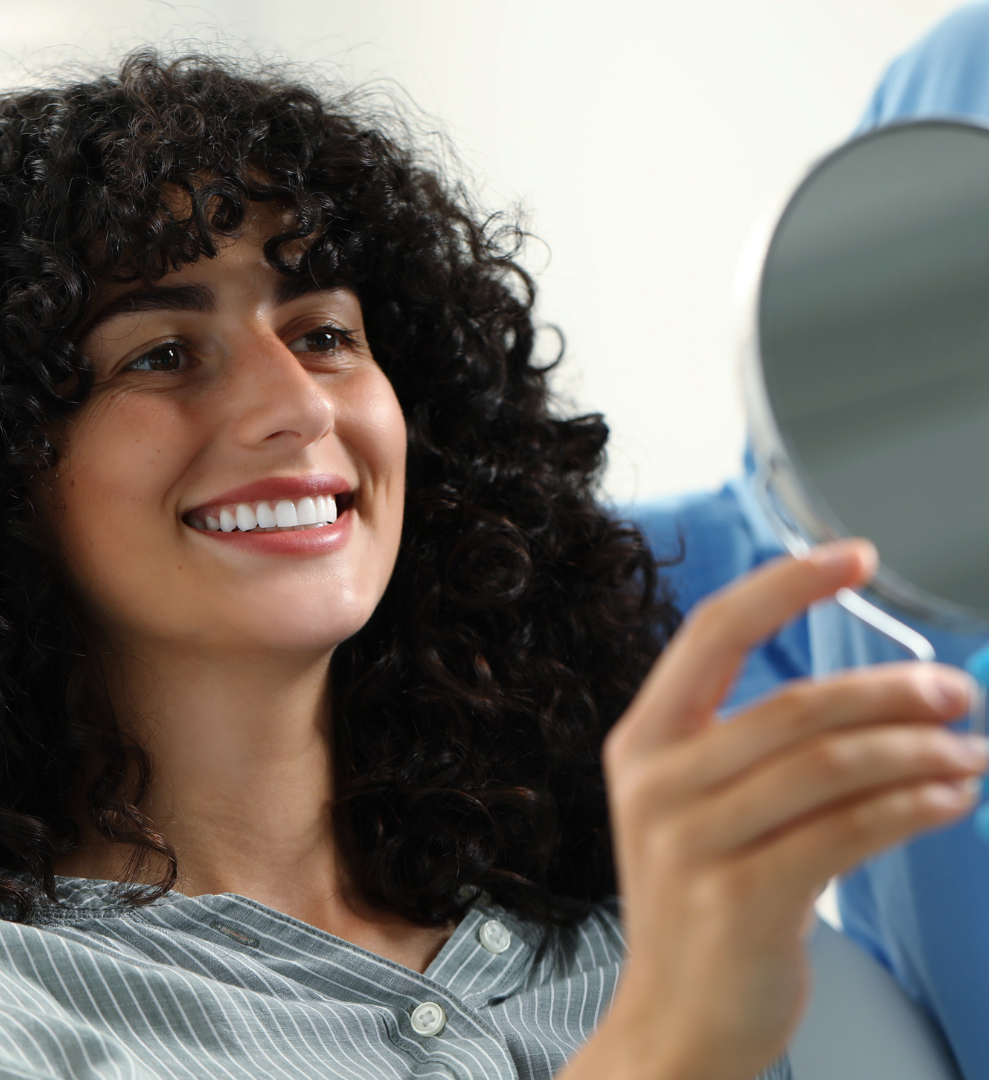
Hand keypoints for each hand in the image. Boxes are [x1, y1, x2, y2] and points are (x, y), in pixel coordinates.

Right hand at [561, 540, 986, 1079]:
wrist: (674, 1018)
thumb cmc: (697, 901)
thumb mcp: (693, 804)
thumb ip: (750, 742)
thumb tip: (868, 692)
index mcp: (643, 741)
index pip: (713, 633)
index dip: (785, 584)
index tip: (851, 558)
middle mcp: (658, 782)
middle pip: (794, 704)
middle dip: (891, 690)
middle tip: (952, 688)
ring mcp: (692, 842)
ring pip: (830, 766)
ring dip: (918, 752)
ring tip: (964, 750)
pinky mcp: (741, 900)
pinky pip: (849, 833)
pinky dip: (914, 808)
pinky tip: (948, 800)